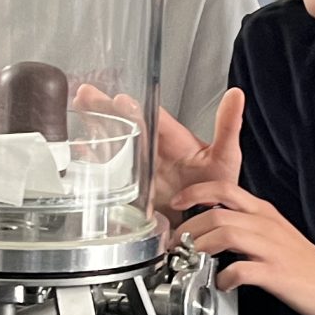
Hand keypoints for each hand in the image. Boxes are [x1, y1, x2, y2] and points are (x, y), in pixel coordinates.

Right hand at [83, 84, 243, 218]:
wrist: (206, 220)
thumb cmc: (217, 185)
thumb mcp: (226, 156)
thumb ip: (228, 127)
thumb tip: (237, 95)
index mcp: (172, 138)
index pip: (151, 118)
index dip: (136, 109)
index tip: (121, 100)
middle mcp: (153, 149)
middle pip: (125, 123)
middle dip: (104, 108)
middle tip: (85, 94)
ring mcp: (140, 167)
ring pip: (113, 141)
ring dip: (95, 125)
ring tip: (77, 108)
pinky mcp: (131, 188)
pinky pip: (108, 171)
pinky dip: (93, 161)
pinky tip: (79, 150)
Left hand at [176, 178, 314, 314]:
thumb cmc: (300, 261)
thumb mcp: (271, 233)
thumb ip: (244, 226)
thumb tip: (210, 228)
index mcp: (262, 212)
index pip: (224, 189)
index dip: (195, 192)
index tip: (176, 202)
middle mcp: (265, 225)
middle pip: (217, 213)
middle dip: (189, 228)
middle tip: (177, 244)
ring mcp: (271, 248)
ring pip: (226, 234)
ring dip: (201, 247)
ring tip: (191, 260)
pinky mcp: (276, 273)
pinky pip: (242, 270)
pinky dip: (225, 277)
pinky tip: (221, 283)